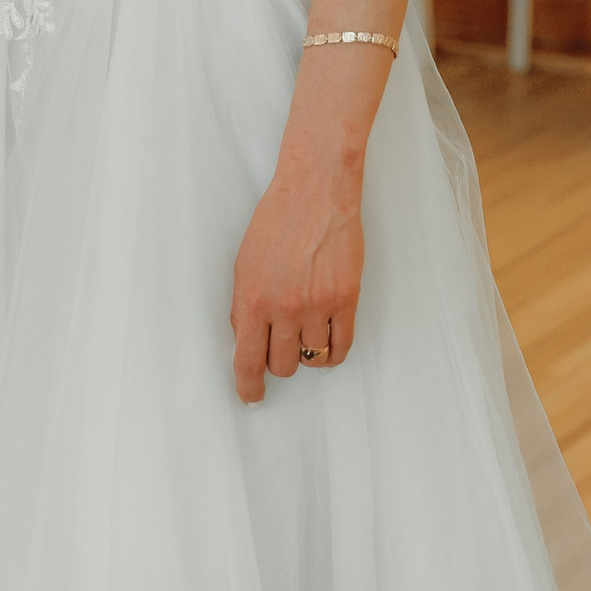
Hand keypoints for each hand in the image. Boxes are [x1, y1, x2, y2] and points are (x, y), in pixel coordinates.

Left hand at [229, 154, 363, 404]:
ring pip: (310, 359)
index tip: (250, 398)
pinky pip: (341, 348)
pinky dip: (331, 353)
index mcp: (251, 298)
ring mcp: (317, 305)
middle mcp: (283, 307)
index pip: (246, 360)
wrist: (315, 192)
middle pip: (281, 366)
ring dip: (305, 352)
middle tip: (280, 344)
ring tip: (304, 330)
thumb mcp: (244, 263)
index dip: (248, 387)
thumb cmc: (277, 221)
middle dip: (277, 362)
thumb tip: (246, 340)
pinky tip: (326, 342)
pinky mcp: (346, 300)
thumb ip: (244, 305)